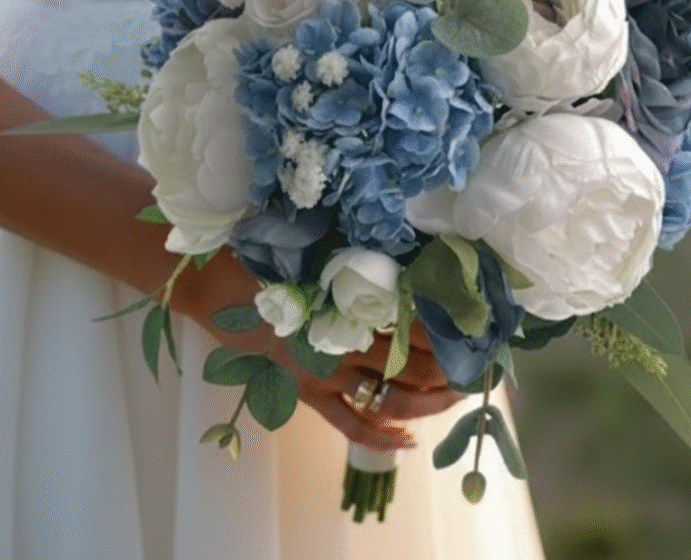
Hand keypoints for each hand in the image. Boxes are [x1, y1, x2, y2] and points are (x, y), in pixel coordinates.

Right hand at [176, 251, 463, 451]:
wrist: (212, 284)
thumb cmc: (265, 256)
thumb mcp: (317, 248)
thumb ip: (361, 259)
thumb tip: (412, 253)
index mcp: (348, 308)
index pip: (415, 327)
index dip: (450, 330)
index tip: (478, 326)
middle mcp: (342, 349)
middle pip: (412, 368)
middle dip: (451, 369)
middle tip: (477, 362)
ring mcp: (324, 377)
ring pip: (389, 401)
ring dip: (429, 403)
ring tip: (458, 397)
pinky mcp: (306, 394)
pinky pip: (348, 427)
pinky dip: (380, 439)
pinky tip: (408, 442)